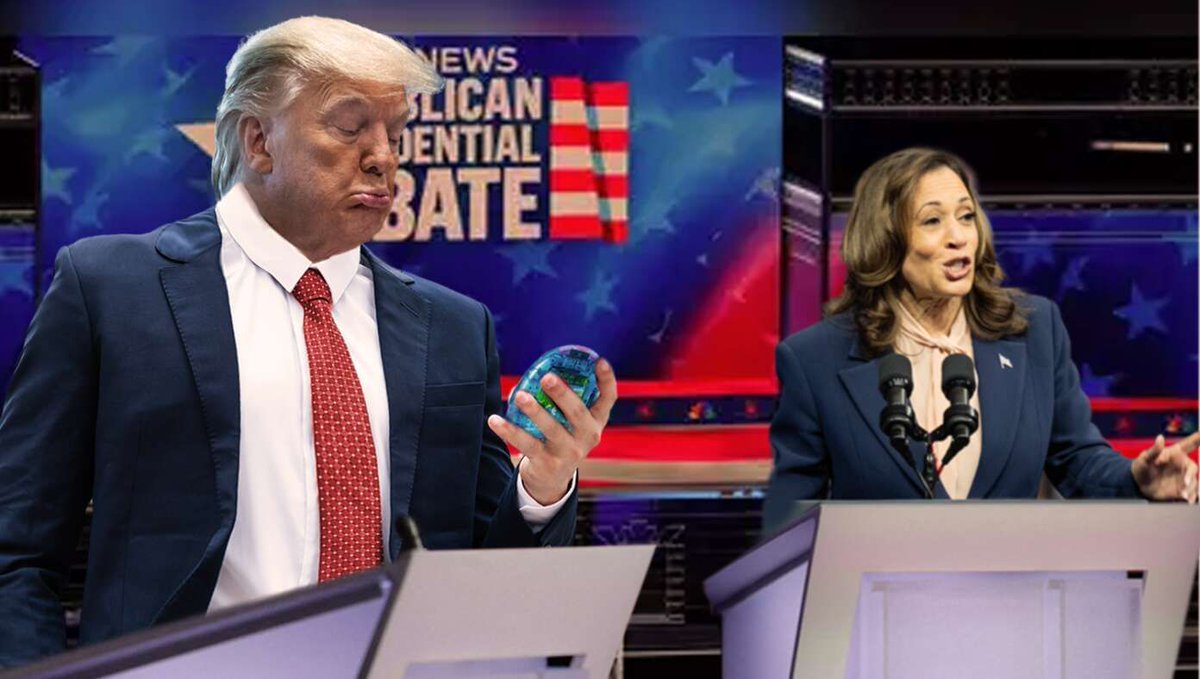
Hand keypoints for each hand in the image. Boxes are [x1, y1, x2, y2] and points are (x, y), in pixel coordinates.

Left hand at [487, 359, 617, 504]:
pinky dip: (509, 431)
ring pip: (551, 429)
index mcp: (596, 421)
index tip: (600, 360)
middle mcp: (588, 436)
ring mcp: (569, 451)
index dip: (607, 380)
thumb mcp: (573, 423)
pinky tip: (495, 420)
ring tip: (520, 395)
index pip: (608, 399)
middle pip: (578, 413)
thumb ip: (565, 400)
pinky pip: (526, 444)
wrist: (552, 479)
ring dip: (535, 411)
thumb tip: (539, 370)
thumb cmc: (562, 438)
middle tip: (547, 378)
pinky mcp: (548, 463)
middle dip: (562, 394)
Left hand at [1131, 432, 1198, 503]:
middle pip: (1193, 468)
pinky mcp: (1182, 488)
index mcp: (1174, 453)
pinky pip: (1191, 492)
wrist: (1138, 485)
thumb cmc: (1141, 467)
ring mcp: (1183, 477)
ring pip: (1194, 482)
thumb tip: (1160, 437)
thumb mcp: (1144, 459)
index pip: (1189, 444)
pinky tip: (1188, 500)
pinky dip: (1191, 496)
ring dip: (1191, 488)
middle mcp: (1182, 464)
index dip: (1197, 439)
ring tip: (1183, 495)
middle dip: (1190, 475)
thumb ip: (1154, 450)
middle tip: (1185, 482)